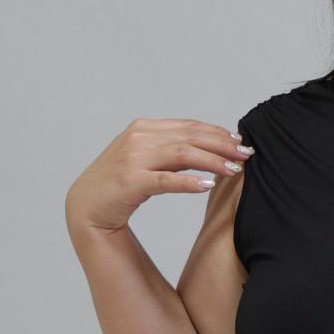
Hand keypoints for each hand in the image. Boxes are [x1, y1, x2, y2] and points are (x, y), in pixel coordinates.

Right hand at [65, 117, 254, 236]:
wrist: (87, 207)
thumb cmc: (120, 184)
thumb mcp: (146, 159)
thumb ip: (171, 150)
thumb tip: (207, 148)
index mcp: (144, 128)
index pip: (189, 126)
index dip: (217, 132)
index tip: (239, 141)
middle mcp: (138, 139)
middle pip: (190, 137)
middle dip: (222, 145)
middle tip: (246, 154)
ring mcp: (133, 159)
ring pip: (182, 155)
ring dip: (212, 161)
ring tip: (234, 170)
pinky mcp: (130, 182)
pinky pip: (166, 180)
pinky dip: (188, 181)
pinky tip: (207, 185)